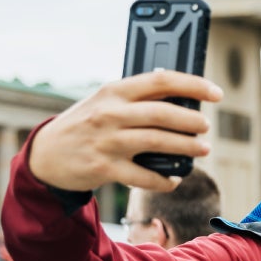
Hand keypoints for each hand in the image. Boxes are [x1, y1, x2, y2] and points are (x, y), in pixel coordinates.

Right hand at [27, 70, 222, 191]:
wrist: (46, 156)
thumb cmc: (85, 125)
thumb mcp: (104, 102)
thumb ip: (136, 99)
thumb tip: (182, 101)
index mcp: (114, 91)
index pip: (161, 80)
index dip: (193, 85)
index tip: (215, 93)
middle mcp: (110, 113)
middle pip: (162, 113)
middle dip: (191, 121)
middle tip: (206, 127)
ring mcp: (107, 141)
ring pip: (157, 142)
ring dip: (186, 147)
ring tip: (202, 149)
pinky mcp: (104, 168)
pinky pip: (144, 176)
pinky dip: (164, 180)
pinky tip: (174, 179)